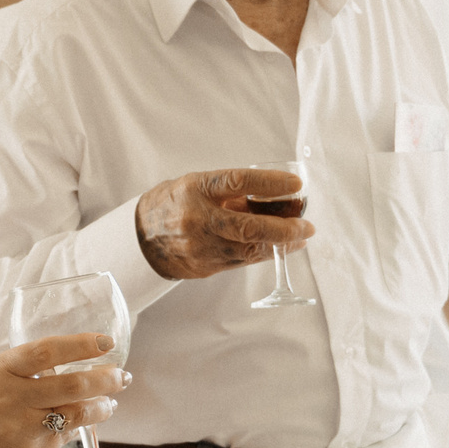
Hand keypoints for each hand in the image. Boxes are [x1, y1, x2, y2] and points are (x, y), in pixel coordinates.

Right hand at [0, 333, 127, 447]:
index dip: (82, 344)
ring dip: (101, 407)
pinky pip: (63, 437)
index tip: (106, 341)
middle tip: (122, 376)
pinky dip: (78, 428)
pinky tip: (84, 424)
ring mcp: (21, 426)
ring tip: (110, 404)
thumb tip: (63, 369)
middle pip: (72, 384)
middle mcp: (11, 395)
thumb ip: (19, 374)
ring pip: (76, 413)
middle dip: (105, 379)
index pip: (47, 350)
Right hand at [134, 167, 314, 280]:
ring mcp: (200, 245)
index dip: (269, 183)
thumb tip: (278, 197)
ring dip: (281, 244)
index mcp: (195, 189)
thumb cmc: (175, 203)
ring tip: (300, 237)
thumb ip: (233, 192)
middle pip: (249, 226)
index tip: (296, 185)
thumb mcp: (198, 185)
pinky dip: (264, 253)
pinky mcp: (204, 265)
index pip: (237, 182)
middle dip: (285, 228)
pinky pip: (242, 260)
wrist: (141, 237)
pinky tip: (279, 248)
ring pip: (249, 248)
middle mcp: (197, 218)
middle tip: (307, 225)